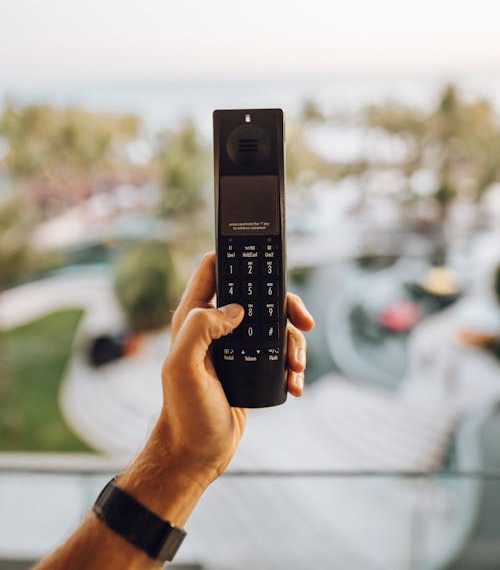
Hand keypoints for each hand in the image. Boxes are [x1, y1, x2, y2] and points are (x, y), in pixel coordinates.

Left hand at [159, 251, 314, 484]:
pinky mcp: (252, 365)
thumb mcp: (183, 367)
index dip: (237, 255)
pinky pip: (279, 351)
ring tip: (297, 365)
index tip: (265, 260)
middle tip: (303, 320)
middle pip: (256, 293)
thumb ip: (200, 328)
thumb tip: (235, 309)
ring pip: (274, 323)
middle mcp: (215, 325)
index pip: (213, 268)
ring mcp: (236, 345)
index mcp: (193, 317)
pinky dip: (293, 363)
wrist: (197, 454)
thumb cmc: (185, 413)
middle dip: (284, 304)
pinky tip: (295, 382)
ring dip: (294, 340)